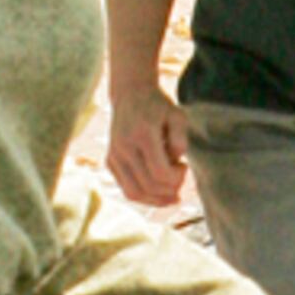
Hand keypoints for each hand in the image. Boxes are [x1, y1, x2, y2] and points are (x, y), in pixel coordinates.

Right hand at [104, 82, 188, 210]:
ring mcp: (114, 155)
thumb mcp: (177, 115)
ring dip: (157, 199)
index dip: (178, 178)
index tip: (184, 166)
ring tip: (172, 194)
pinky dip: (144, 196)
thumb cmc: (158, 106)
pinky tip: (158, 192)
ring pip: (134, 193)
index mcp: (143, 134)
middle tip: (179, 176)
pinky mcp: (110, 162)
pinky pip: (127, 190)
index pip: (161, 174)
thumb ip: (180, 139)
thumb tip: (175, 161)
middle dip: (170, 189)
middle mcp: (125, 147)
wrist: (130, 94)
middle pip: (149, 186)